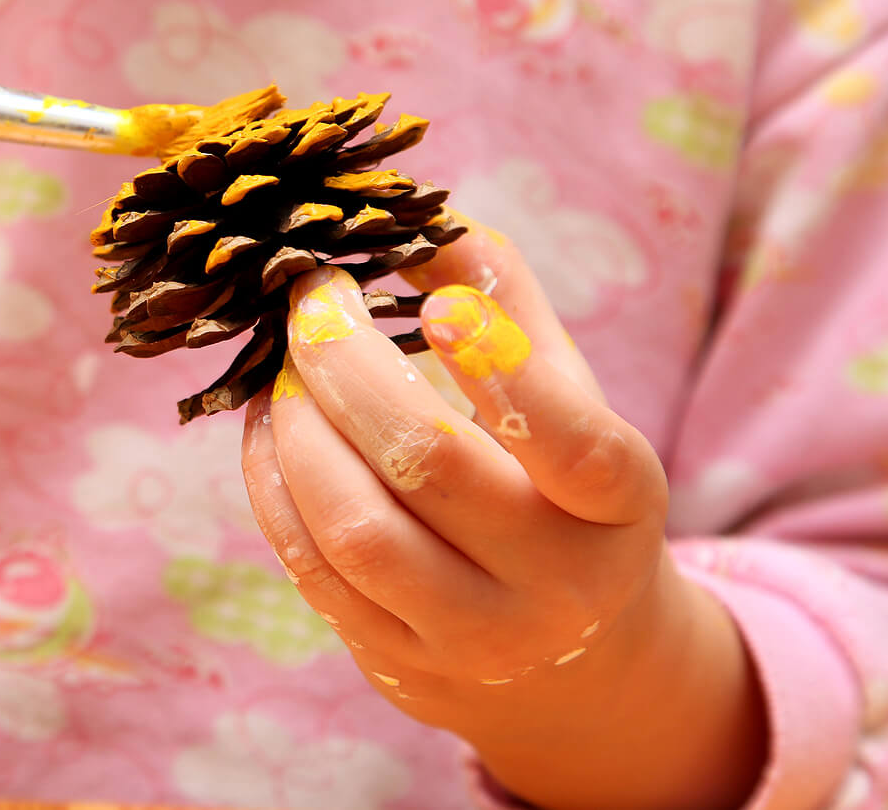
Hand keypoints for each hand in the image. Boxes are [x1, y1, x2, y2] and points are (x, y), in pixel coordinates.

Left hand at [241, 221, 765, 809]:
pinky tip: (268, 428)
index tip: (437, 302)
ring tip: (282, 370)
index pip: (575, 445)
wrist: (574, 665)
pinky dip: (274, 485)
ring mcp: (473, 638)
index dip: (502, 368)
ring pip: (356, 530)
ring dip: (296, 430)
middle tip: (311, 301)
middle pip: (430, 468)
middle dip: (347, 367)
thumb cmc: (562, 493)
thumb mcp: (573, 402)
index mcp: (619, 507)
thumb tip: (421, 221)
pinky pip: (312, 570)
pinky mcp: (399, 666)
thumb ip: (510, 308)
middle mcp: (556, 586)